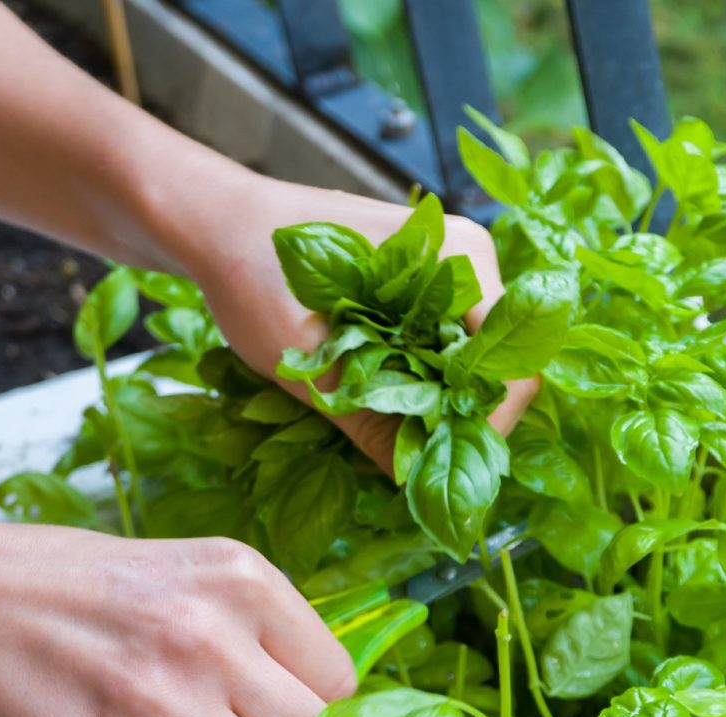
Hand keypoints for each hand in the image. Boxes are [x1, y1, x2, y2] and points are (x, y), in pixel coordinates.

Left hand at [159, 171, 536, 471]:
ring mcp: (448, 269)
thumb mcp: (304, 359)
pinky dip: (420, 383)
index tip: (435, 462)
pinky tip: (380, 402)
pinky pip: (444, 348)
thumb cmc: (252, 271)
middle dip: (458, 420)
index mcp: (458, 259)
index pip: (511, 367)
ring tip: (390, 433)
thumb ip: (368, 420)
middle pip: (497, 367)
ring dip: (436, 405)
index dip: (483, 428)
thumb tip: (417, 484)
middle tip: (408, 458)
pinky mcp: (424, 284)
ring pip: (470, 363)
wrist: (213, 222)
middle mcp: (467, 258)